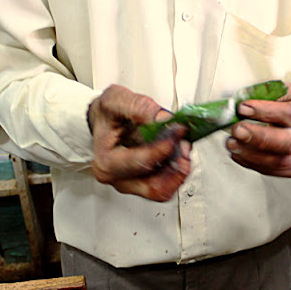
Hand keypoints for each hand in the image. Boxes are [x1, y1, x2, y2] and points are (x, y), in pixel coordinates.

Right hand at [88, 84, 190, 201]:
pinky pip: (167, 185)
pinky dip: (177, 171)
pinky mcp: (145, 184)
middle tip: (184, 145)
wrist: (106, 121)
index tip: (177, 133)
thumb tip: (164, 119)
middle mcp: (119, 179)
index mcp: (107, 162)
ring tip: (184, 147)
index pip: (140, 163)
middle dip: (175, 167)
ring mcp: (133, 184)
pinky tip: (180, 153)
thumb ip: (140, 108)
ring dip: (179, 170)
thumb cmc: (108, 115)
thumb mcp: (117, 101)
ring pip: (164, 189)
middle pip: (154, 187)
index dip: (163, 149)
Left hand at [226, 84, 290, 176]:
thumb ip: (266, 96)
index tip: (243, 108)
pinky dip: (253, 163)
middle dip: (259, 138)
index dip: (266, 112)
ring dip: (252, 154)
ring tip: (233, 144)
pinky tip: (240, 154)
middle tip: (237, 131)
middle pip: (289, 143)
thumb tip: (240, 104)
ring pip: (281, 161)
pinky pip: (275, 171)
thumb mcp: (286, 90)